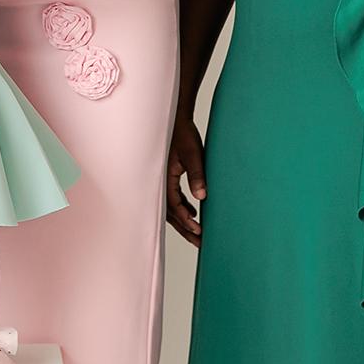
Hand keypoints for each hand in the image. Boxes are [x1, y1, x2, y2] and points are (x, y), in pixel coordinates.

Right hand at [166, 114, 206, 244]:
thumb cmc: (183, 134)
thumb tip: (202, 197)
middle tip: (200, 244)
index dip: (187, 221)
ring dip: (183, 221)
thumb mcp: (193, 155)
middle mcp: (161, 182)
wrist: (176, 119)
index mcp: (165, 178)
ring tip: (197, 233)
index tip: (199, 231)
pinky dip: (182, 209)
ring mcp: (164, 180)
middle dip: (186, 229)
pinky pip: (174, 198)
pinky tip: (192, 212)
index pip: (175, 207)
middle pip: (171, 213)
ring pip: (171, 207)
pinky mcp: (168, 176)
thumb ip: (197, 176)